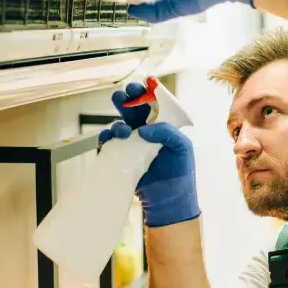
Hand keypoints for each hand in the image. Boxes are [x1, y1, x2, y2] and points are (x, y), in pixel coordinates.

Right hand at [99, 84, 198, 227]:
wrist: (169, 200)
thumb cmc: (180, 172)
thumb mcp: (181, 147)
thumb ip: (167, 132)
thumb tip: (143, 130)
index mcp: (163, 124)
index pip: (152, 102)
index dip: (144, 91)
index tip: (138, 87)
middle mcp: (146, 130)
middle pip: (132, 109)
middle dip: (126, 99)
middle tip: (123, 96)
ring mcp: (133, 143)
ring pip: (120, 124)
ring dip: (118, 122)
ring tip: (123, 131)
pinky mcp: (121, 157)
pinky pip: (109, 143)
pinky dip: (106, 137)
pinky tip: (109, 139)